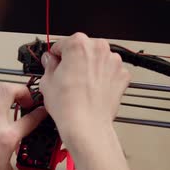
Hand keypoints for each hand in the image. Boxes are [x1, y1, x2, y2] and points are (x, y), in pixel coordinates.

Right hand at [39, 33, 130, 153]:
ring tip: (80, 85)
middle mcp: (99, 48)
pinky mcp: (122, 75)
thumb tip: (50, 61)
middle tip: (67, 76)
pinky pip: (110, 71)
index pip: (62, 44)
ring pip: (97, 59)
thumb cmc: (68, 106)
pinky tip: (93, 89)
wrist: (86, 126)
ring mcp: (113, 61)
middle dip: (75, 60)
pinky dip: (103, 78)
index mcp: (78, 44)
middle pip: (83, 49)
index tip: (55, 63)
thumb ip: (49, 65)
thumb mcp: (47, 81)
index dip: (56, 56)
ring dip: (90, 67)